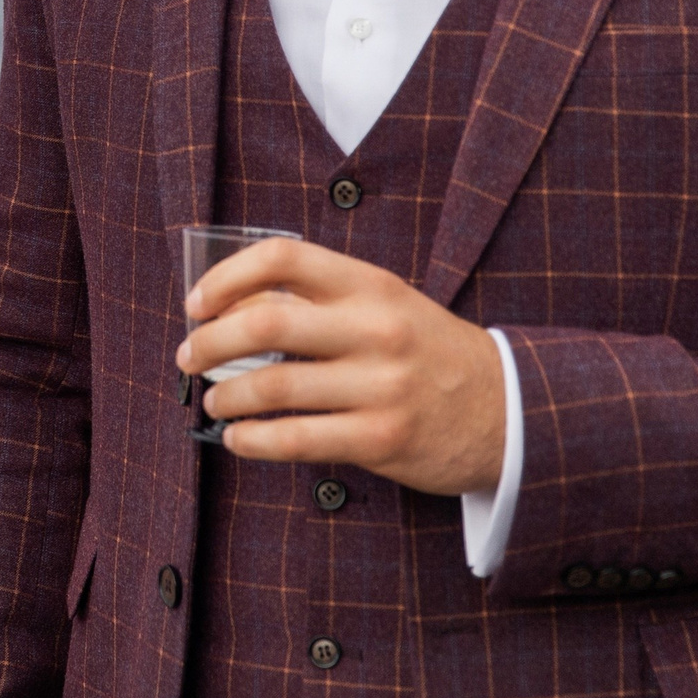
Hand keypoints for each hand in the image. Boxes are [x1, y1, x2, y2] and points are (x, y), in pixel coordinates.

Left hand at [176, 238, 503, 495]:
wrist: (508, 409)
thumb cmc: (427, 353)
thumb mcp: (383, 306)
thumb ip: (320, 301)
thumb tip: (230, 310)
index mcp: (370, 284)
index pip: (282, 257)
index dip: (225, 277)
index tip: (196, 303)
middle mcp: (374, 329)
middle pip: (264, 323)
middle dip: (209, 342)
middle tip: (189, 355)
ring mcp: (380, 386)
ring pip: (272, 388)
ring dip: (226, 395)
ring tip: (213, 398)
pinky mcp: (382, 439)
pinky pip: (295, 439)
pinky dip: (251, 441)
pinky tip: (237, 438)